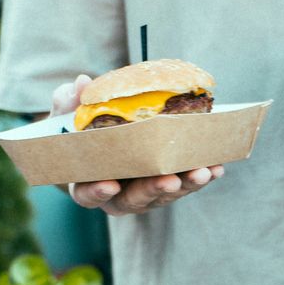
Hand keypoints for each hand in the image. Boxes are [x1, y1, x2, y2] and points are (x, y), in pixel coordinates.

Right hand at [50, 74, 225, 215]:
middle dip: (153, 190)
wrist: (105, 137)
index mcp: (86, 182)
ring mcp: (145, 192)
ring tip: (202, 171)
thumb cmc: (82, 129)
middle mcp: (117, 194)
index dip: (96, 192)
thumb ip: (69, 103)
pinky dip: (202, 176)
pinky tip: (216, 167)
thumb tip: (80, 84)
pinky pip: (186, 183)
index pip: (87, 195)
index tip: (110, 184)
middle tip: (169, 180)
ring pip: (165, 195)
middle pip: (134, 200)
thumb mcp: (68, 115)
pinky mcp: (169, 183)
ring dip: (185, 184)